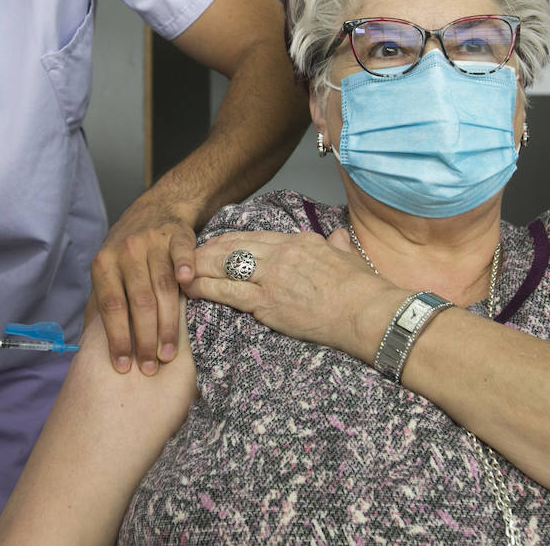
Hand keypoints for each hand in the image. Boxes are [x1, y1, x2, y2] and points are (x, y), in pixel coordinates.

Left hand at [88, 193, 197, 374]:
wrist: (156, 209)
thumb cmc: (128, 253)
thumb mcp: (108, 270)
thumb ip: (102, 301)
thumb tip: (90, 346)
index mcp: (104, 263)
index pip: (111, 306)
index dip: (117, 337)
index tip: (123, 366)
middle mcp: (126, 251)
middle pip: (138, 301)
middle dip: (145, 339)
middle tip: (150, 367)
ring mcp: (153, 241)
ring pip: (162, 286)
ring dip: (167, 323)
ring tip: (168, 353)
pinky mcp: (178, 235)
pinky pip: (182, 255)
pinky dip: (185, 268)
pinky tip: (189, 286)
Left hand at [182, 230, 403, 360]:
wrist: (368, 312)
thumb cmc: (363, 289)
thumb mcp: (349, 257)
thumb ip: (338, 245)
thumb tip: (338, 238)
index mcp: (298, 242)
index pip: (255, 237)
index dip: (230, 240)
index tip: (216, 244)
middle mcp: (281, 254)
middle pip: (234, 247)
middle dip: (208, 251)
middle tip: (189, 255)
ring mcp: (272, 278)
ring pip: (225, 266)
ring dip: (200, 268)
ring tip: (181, 273)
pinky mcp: (267, 304)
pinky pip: (228, 293)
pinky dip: (206, 289)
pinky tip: (191, 290)